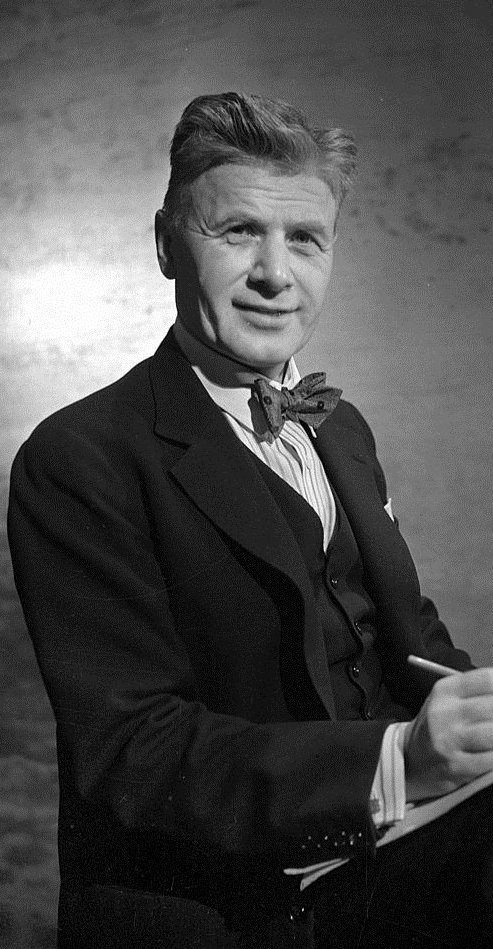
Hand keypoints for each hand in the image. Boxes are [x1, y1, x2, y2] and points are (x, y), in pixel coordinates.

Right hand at [403, 668, 492, 801]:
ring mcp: (449, 740)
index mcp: (445, 690)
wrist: (411, 759)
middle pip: (492, 706)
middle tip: (492, 719)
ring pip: (492, 733)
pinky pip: (491, 759)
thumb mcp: (448, 699)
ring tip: (491, 735)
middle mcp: (445, 712)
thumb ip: (476, 691)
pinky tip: (490, 751)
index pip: (487, 679)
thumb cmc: (438, 725)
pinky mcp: (457, 766)